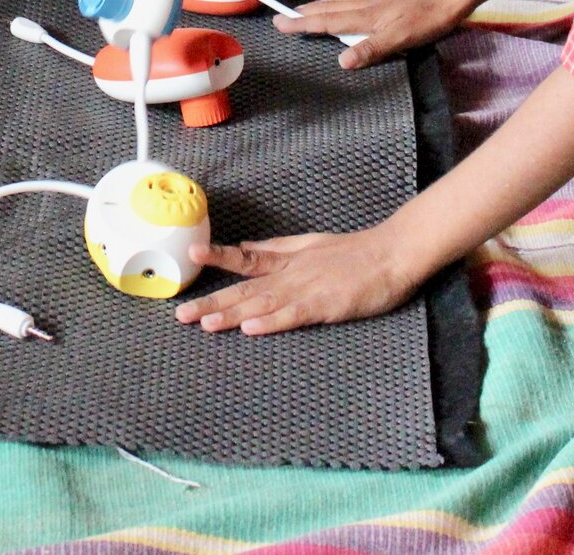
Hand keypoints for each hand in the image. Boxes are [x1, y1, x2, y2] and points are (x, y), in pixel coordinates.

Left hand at [176, 228, 427, 335]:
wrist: (392, 254)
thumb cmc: (356, 253)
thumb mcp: (311, 244)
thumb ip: (277, 248)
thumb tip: (247, 247)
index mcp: (288, 260)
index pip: (247, 259)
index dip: (220, 257)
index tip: (193, 254)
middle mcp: (291, 274)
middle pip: (245, 290)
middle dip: (212, 302)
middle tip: (181, 314)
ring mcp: (307, 289)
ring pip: (262, 304)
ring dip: (233, 315)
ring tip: (206, 324)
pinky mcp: (325, 305)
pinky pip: (293, 315)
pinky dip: (272, 322)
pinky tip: (251, 329)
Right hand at [274, 0, 478, 68]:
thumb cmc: (428, 19)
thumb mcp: (401, 39)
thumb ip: (370, 49)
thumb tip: (340, 61)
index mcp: (365, 16)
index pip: (326, 20)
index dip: (302, 23)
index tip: (280, 22)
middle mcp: (366, 4)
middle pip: (328, 7)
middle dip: (305, 12)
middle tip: (283, 15)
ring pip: (340, 1)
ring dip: (320, 6)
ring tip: (306, 9)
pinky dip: (340, 1)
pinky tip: (345, 2)